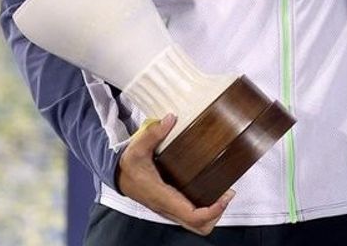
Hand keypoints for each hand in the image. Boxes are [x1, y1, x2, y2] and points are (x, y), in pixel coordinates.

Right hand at [117, 114, 235, 234]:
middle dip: (216, 214)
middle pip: (198, 226)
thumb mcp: (137, 147)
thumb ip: (153, 133)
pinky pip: (193, 217)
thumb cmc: (129, 165)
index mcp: (162, 196)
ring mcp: (171, 210)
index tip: (225, 196)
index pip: (190, 215)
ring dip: (213, 213)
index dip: (211, 211)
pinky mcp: (173, 207)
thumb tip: (170, 119)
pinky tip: (212, 192)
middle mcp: (168, 208)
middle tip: (226, 193)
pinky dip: (206, 210)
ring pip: (196, 225)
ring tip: (223, 193)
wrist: (120, 176)